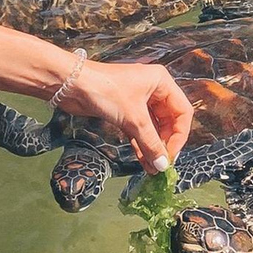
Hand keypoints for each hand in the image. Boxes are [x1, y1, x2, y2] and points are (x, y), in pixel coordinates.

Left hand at [60, 61, 193, 173]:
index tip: (170, 155)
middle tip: (161, 164)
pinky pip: (139, 130)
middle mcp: (154, 90)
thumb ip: (150, 143)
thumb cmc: (106, 91)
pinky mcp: (125, 111)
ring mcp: (139, 101)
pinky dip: (141, 145)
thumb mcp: (133, 118)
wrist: (70, 84)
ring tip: (153, 169)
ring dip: (152, 147)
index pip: (183, 112)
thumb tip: (163, 166)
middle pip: (169, 121)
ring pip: (153, 128)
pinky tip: (143, 162)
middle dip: (165, 143)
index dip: (179, 135)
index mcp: (162, 83)